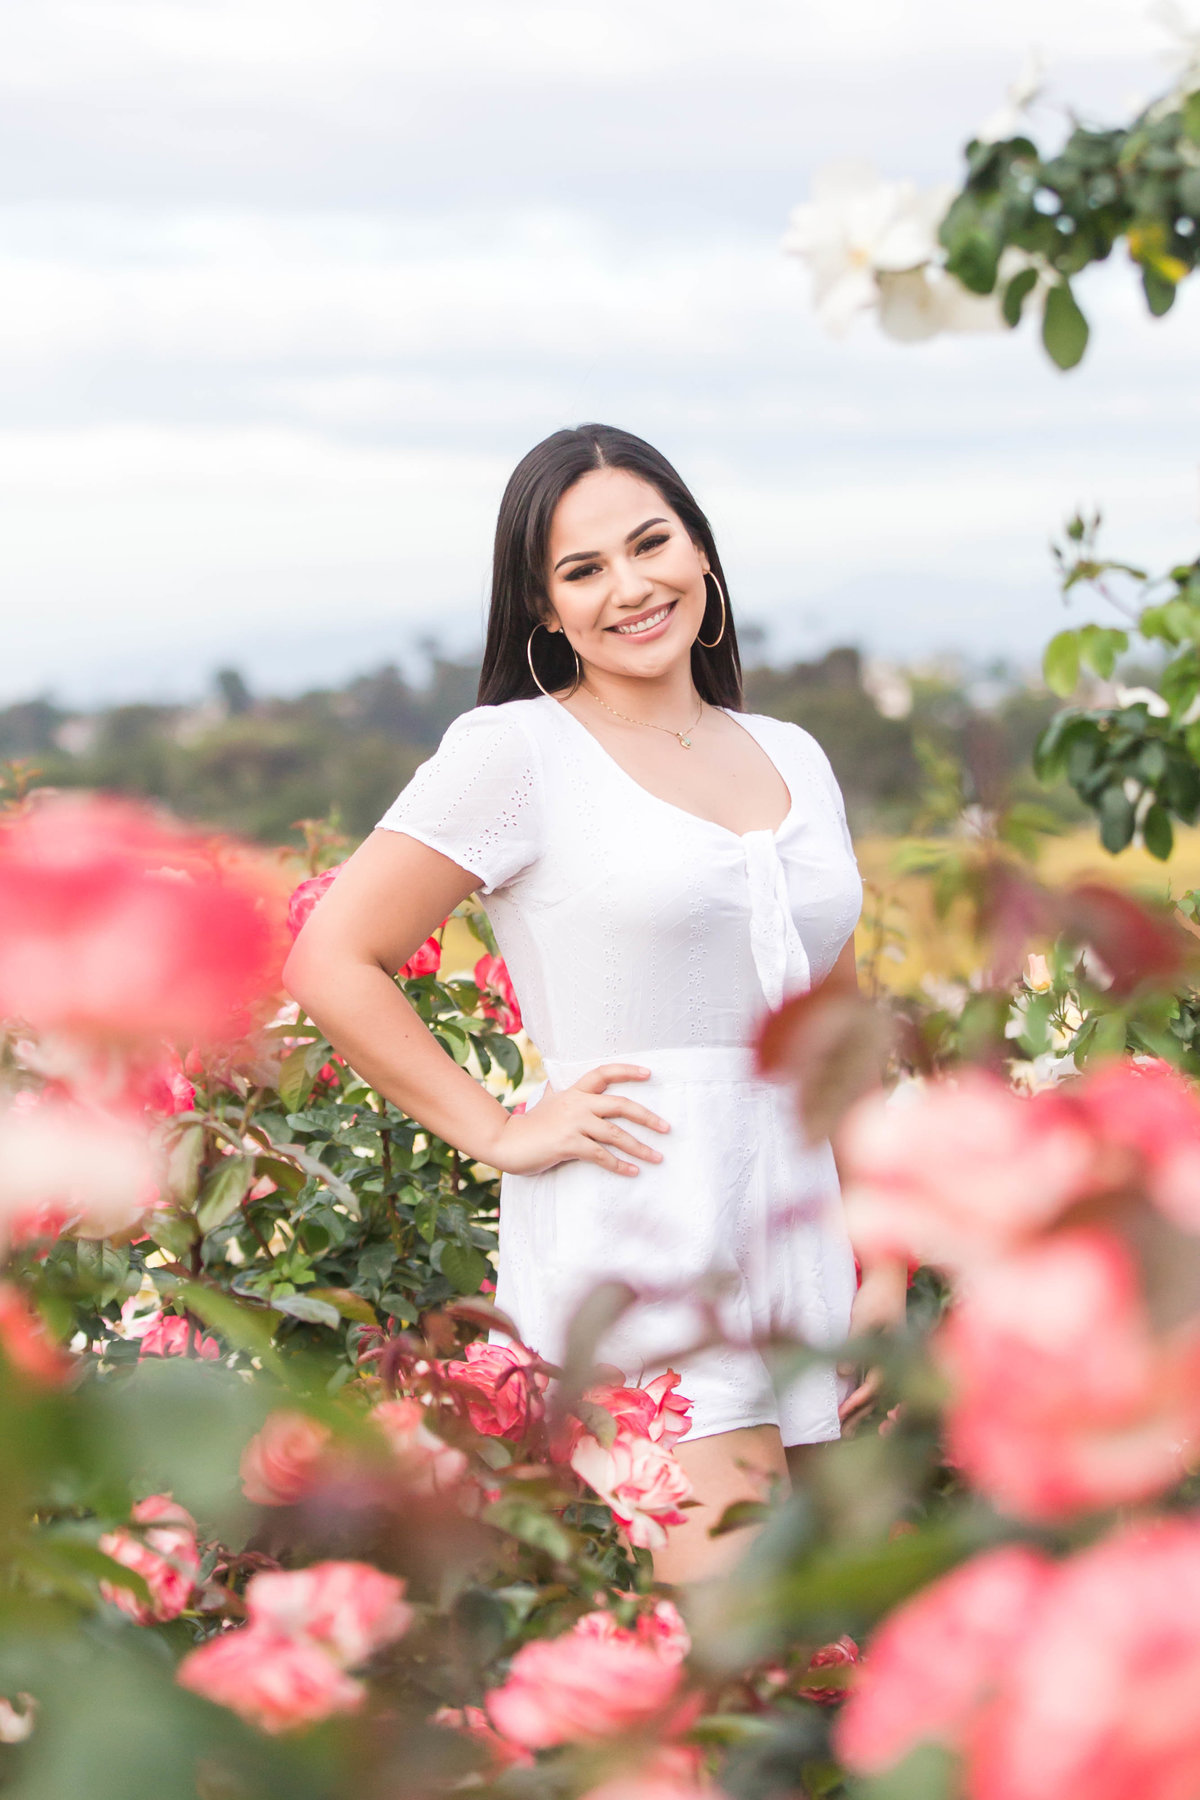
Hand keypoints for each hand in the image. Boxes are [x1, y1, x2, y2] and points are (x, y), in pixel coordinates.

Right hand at [488, 1064, 669, 1178]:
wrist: (506, 1142)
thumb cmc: (530, 1125)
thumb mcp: (548, 1101)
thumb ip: (561, 1092)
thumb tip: (565, 1081)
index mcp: (574, 1091)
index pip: (604, 1073)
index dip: (627, 1071)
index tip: (649, 1073)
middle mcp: (577, 1104)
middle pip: (621, 1105)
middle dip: (647, 1117)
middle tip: (667, 1128)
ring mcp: (573, 1124)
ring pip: (615, 1134)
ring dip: (639, 1147)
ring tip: (658, 1157)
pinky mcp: (568, 1144)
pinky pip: (601, 1155)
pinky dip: (619, 1165)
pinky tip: (633, 1172)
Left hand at [837, 1259, 907, 1433]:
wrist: (889, 1277)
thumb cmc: (875, 1296)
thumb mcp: (862, 1317)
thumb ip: (854, 1343)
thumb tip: (843, 1374)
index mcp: (894, 1353)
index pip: (876, 1386)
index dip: (858, 1402)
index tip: (841, 1413)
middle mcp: (899, 1360)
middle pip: (882, 1397)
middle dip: (864, 1417)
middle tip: (845, 1435)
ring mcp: (897, 1358)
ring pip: (885, 1394)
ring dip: (869, 1412)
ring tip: (852, 1429)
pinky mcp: (891, 1354)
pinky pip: (883, 1383)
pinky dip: (874, 1398)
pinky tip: (866, 1410)